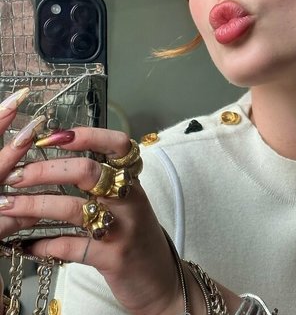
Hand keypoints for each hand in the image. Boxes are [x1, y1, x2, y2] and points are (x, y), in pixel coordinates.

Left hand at [0, 90, 181, 314]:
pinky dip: (44, 245)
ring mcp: (123, 228)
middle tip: (16, 175)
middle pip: (87, 172)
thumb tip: (59, 162)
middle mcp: (130, 199)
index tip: (53, 136)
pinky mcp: (113, 258)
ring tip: (7, 206)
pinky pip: (70, 247)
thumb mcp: (128, 204)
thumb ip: (102, 184)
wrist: (161, 280)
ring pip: (74, 209)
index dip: (87, 135)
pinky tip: (25, 245)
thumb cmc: (137, 236)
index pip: (117, 144)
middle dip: (45, 170)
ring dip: (34, 205)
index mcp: (132, 180)